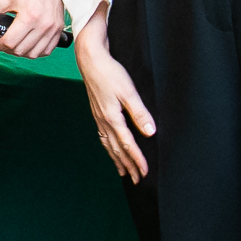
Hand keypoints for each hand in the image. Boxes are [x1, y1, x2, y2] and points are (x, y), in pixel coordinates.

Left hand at [0, 0, 66, 57]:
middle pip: (21, 51)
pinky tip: (28, 43)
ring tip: (14, 42)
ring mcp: (53, 28)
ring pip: (34, 54)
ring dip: (21, 51)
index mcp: (29, 16)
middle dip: (7, 48)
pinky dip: (36, 50)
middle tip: (1, 40)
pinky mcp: (59, 29)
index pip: (10, 42)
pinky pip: (47, 50)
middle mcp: (44, 24)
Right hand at [74, 8, 154, 183]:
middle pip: (117, 150)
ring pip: (108, 145)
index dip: (138, 160)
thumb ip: (139, 112)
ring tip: (123, 172)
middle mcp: (104, 122)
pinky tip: (110, 148)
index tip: (145, 173)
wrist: (90, 60)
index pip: (128, 145)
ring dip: (117, 160)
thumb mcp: (128, 91)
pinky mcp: (97, 112)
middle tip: (137, 180)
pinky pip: (103, 137)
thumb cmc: (110, 73)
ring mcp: (99, 118)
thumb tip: (150, 132)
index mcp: (113, 118)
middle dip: (128, 165)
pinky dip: (108, 147)